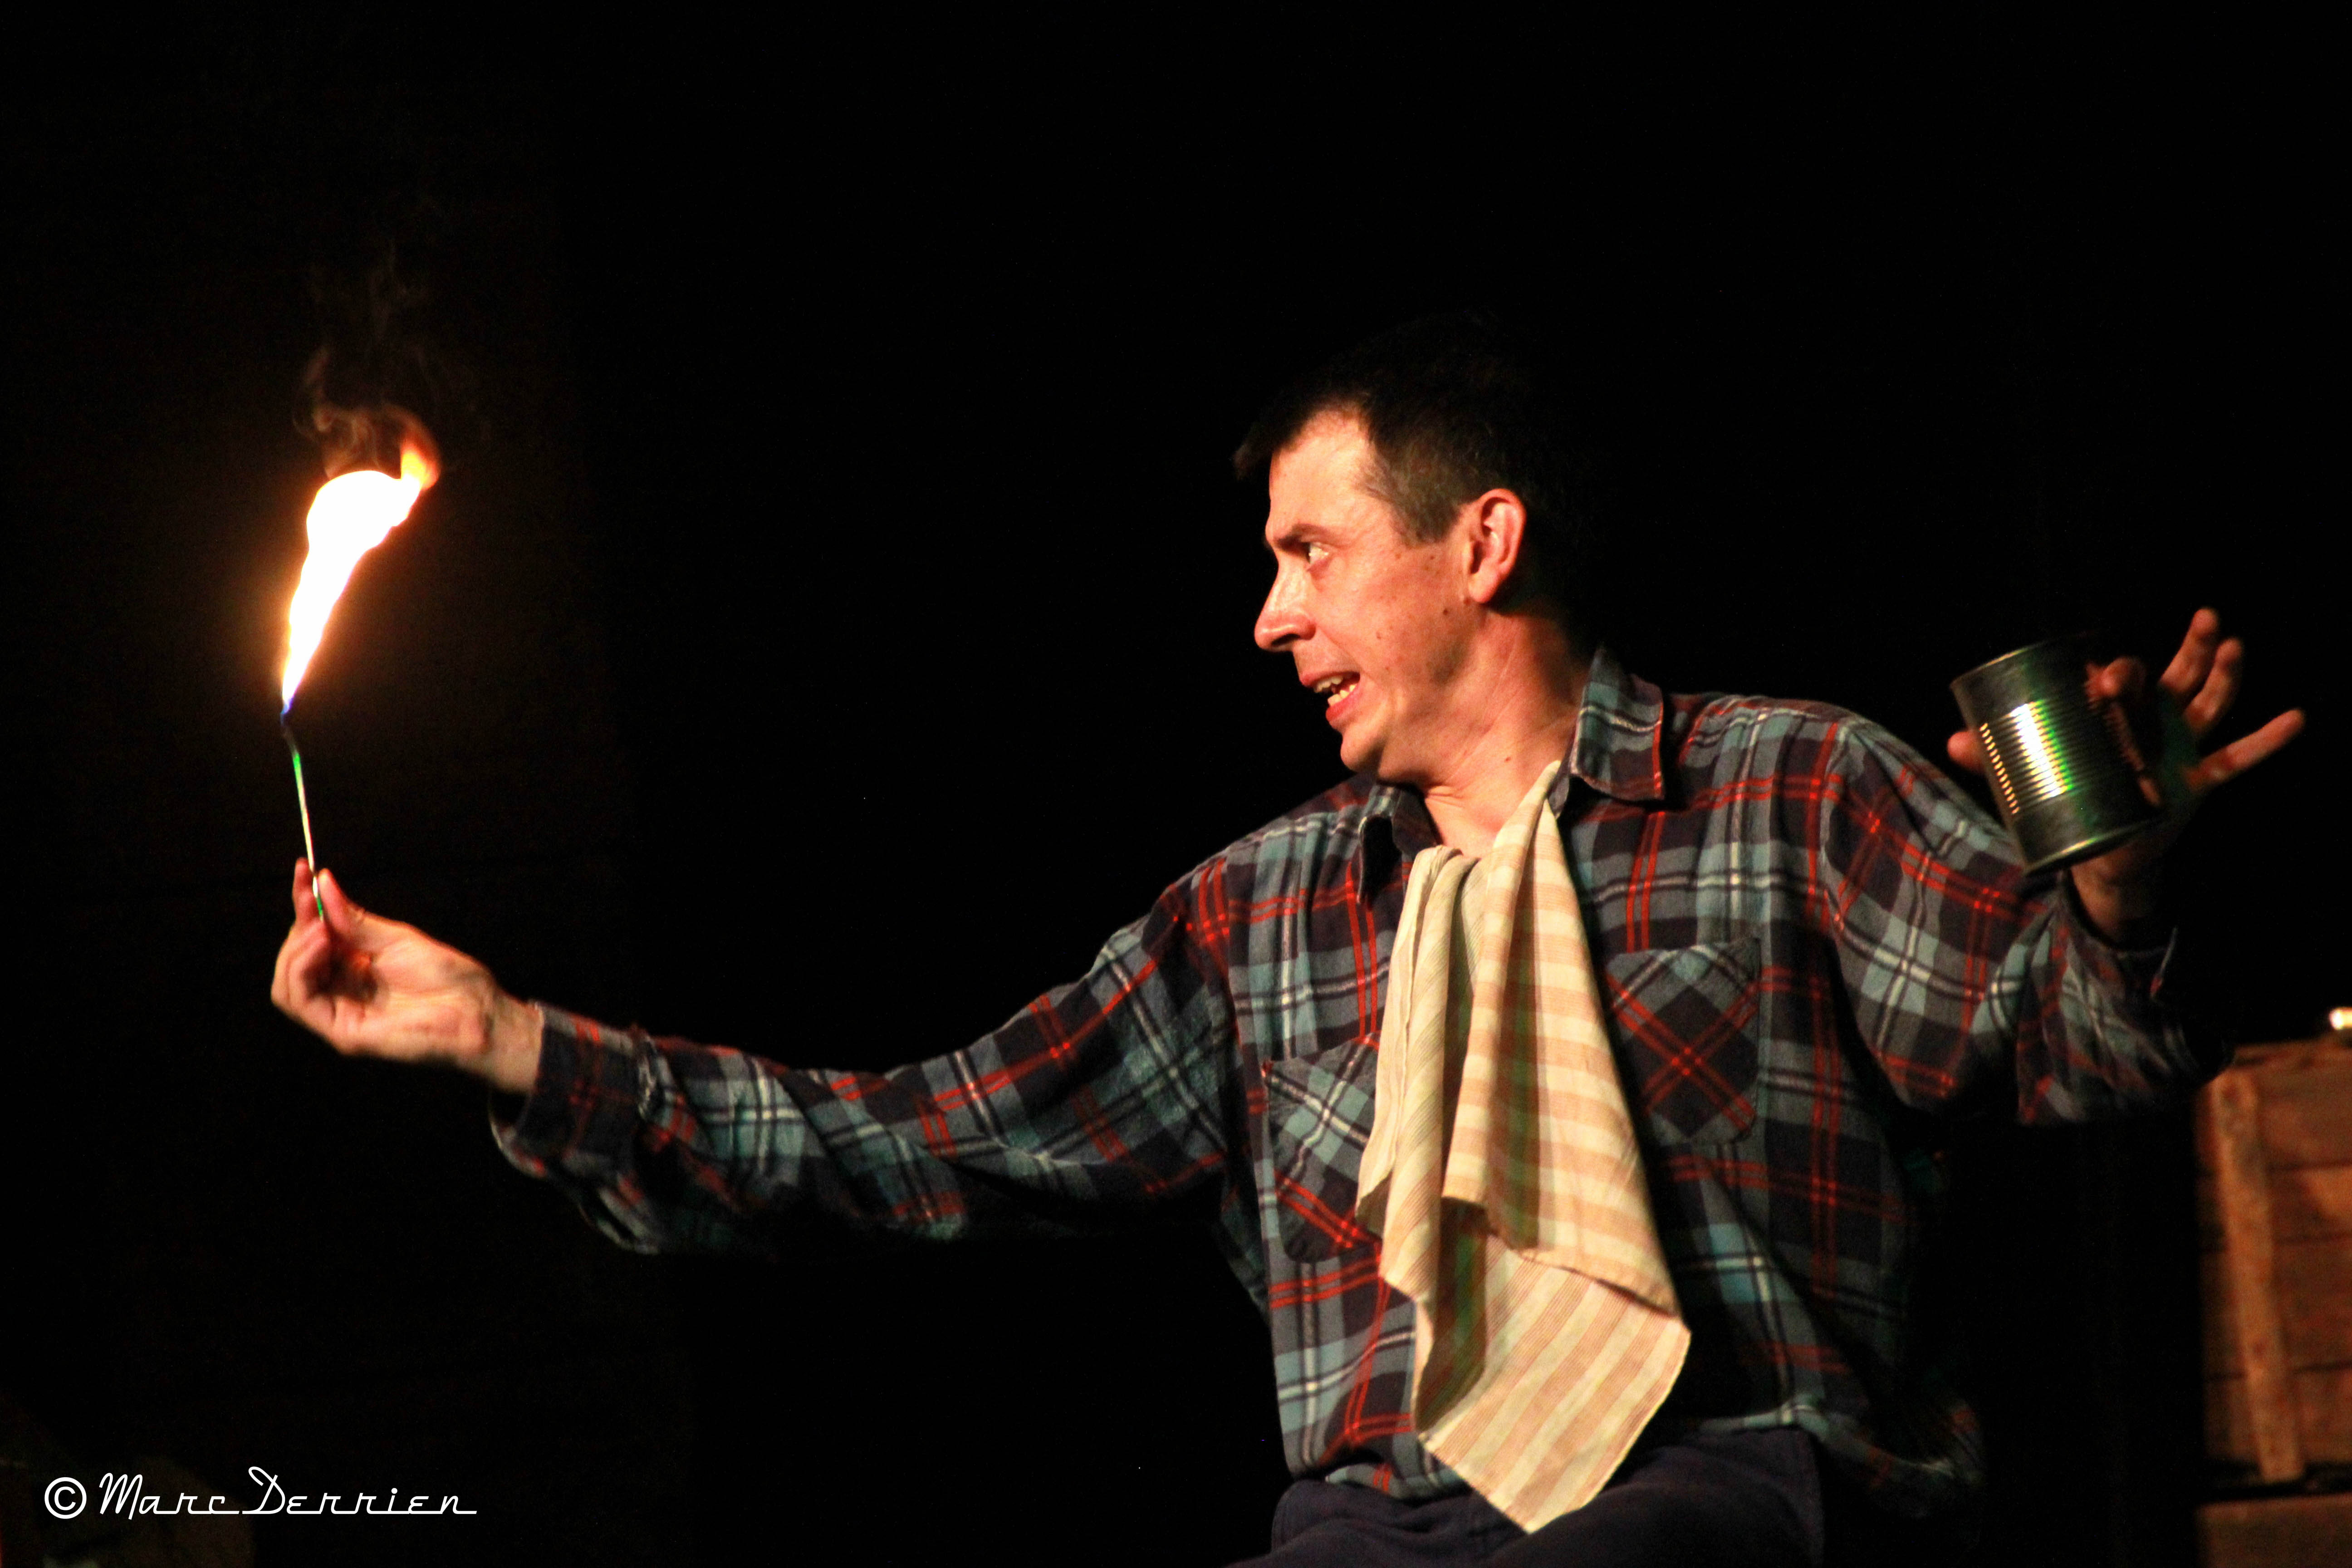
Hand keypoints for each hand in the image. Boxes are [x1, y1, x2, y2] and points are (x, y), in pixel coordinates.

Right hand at [270, 860, 543, 1093]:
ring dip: (295, 949)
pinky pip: (301, 1002)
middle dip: (298, 926)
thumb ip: (354, 920)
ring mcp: (340, 1015)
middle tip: (311, 901)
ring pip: (287, 985)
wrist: (476, 1009)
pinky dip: (303, 969)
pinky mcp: (343, 1033)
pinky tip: (322, 944)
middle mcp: (341, 992)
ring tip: (319, 927)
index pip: (312, 938)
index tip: (304, 870)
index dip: (304, 905)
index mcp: (353, 969)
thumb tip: (323, 884)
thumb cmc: (447, 976)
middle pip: (295, 961)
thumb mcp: (395, 938)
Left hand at [1945, 608, 2304, 943]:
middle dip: (2190, 648)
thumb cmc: (2065, 800)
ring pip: (2209, 702)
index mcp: (2111, 714)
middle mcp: (2152, 721)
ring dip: (2225, 675)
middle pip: (2176, 675)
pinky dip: (2267, 740)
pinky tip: (2294, 719)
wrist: (2098, 853)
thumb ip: (1990, 760)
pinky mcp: (2198, 779)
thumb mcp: (2026, 779)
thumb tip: (1951, 742)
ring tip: (2236, 645)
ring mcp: (2180, 746)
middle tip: (2205, 618)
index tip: (2107, 678)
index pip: (2120, 680)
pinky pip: (2238, 757)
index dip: (2117, 673)